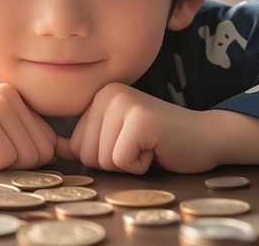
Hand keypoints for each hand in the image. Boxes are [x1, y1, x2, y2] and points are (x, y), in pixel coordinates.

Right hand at [0, 83, 56, 172]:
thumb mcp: (5, 138)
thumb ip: (32, 139)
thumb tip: (66, 151)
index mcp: (19, 96)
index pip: (49, 143)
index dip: (24, 158)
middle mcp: (10, 94)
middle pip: (42, 152)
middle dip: (15, 164)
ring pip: (26, 157)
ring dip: (0, 164)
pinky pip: (5, 160)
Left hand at [55, 82, 219, 173]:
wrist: (206, 137)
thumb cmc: (159, 142)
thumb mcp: (115, 139)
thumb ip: (85, 141)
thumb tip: (53, 149)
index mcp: (99, 96)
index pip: (76, 146)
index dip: (105, 156)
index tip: (130, 142)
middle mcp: (108, 93)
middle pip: (86, 154)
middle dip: (115, 161)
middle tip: (141, 145)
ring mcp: (124, 103)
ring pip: (102, 160)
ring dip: (129, 163)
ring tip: (149, 145)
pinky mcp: (140, 120)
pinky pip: (121, 162)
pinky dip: (141, 165)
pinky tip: (156, 148)